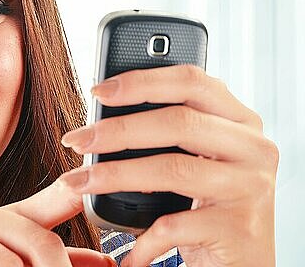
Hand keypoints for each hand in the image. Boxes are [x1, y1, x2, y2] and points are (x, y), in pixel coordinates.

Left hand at [59, 65, 278, 266]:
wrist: (245, 265)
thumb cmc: (208, 206)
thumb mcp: (193, 160)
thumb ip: (164, 133)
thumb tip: (98, 121)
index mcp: (239, 120)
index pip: (191, 81)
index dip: (141, 81)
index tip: (98, 91)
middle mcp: (253, 148)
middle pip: (179, 122)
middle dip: (117, 130)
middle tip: (76, 141)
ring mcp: (251, 187)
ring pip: (172, 169)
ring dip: (114, 175)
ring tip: (78, 184)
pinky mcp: (240, 228)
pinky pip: (175, 224)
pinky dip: (143, 237)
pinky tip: (127, 249)